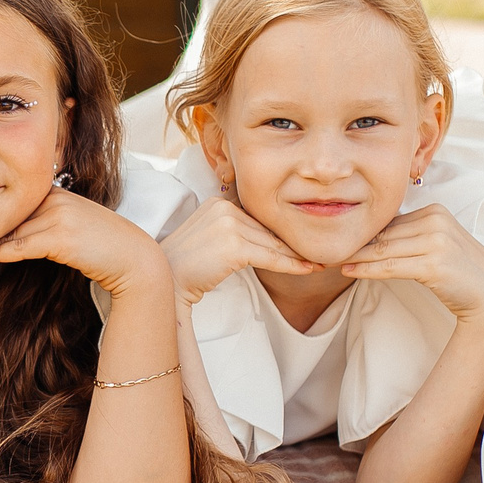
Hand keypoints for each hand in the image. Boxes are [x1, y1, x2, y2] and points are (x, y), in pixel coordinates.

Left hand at [0, 187, 168, 299]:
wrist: (134, 261)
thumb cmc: (100, 249)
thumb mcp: (65, 232)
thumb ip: (37, 229)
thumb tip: (4, 239)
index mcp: (52, 192)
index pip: (9, 202)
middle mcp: (54, 197)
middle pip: (4, 213)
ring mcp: (58, 213)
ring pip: (9, 230)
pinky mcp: (61, 235)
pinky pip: (21, 246)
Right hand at [158, 192, 317, 302]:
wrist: (167, 280)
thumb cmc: (185, 265)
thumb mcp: (209, 236)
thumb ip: (233, 230)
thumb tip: (267, 241)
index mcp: (218, 202)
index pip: (257, 219)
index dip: (278, 233)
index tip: (298, 243)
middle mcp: (225, 208)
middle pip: (266, 230)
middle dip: (291, 244)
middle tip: (315, 253)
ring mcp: (229, 225)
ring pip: (272, 244)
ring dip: (296, 256)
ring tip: (316, 263)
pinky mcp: (235, 246)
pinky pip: (270, 258)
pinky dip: (291, 265)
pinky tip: (307, 268)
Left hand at [340, 205, 483, 327]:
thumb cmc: (459, 271)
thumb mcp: (435, 245)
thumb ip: (408, 236)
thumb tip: (369, 238)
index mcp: (435, 211)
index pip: (389, 222)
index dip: (363, 233)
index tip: (338, 238)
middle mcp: (436, 221)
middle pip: (384, 233)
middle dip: (354, 243)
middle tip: (325, 249)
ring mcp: (436, 241)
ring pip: (383, 249)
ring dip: (355, 257)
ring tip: (331, 261)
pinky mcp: (434, 263)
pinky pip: (390, 266)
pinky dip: (367, 269)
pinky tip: (349, 271)